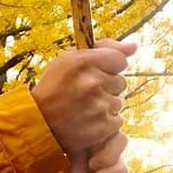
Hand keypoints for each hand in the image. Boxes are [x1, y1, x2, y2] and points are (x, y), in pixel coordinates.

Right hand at [31, 39, 135, 155]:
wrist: (38, 122)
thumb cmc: (54, 88)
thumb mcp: (70, 59)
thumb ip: (104, 48)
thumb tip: (134, 46)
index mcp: (83, 61)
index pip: (119, 59)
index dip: (109, 67)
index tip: (96, 74)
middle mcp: (92, 82)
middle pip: (121, 81)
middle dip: (107, 87)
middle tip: (85, 94)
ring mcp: (99, 106)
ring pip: (119, 101)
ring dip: (106, 105)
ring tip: (85, 108)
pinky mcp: (102, 126)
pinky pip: (118, 120)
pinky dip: (106, 122)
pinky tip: (88, 120)